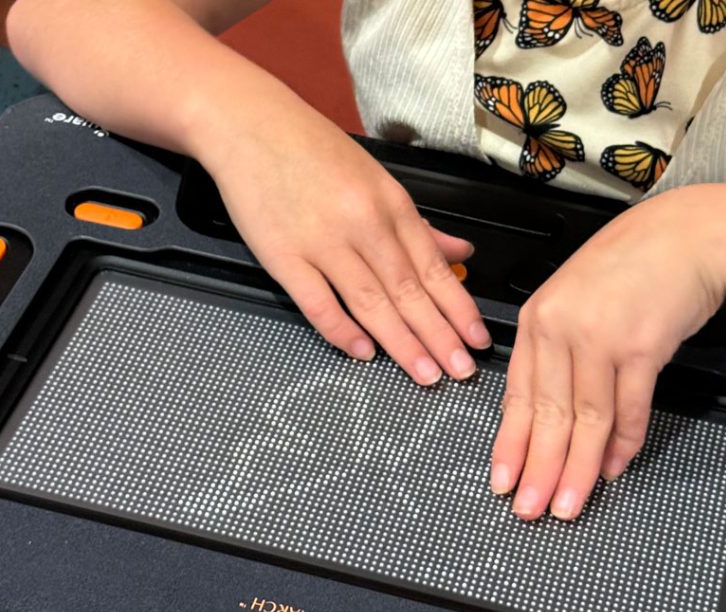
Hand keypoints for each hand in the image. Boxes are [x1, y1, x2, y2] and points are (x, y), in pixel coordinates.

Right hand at [199, 95, 490, 384]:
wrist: (248, 124)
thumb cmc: (312, 151)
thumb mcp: (376, 179)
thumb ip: (418, 225)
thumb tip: (460, 253)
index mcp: (391, 205)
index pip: (433, 268)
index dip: (458, 309)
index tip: (477, 340)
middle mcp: (363, 224)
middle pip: (408, 291)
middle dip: (439, 336)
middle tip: (461, 371)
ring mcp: (322, 241)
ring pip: (371, 301)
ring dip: (402, 343)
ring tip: (425, 374)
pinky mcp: (282, 255)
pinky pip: (317, 302)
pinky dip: (340, 329)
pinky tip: (363, 352)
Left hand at [490, 188, 725, 519]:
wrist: (686, 235)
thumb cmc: (631, 267)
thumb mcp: (575, 299)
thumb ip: (557, 353)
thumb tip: (553, 420)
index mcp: (537, 318)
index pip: (518, 395)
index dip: (511, 445)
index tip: (504, 481)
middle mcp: (561, 327)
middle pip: (547, 414)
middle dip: (538, 469)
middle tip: (530, 510)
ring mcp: (600, 336)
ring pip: (585, 419)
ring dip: (577, 469)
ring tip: (569, 504)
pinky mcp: (641, 346)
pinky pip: (629, 409)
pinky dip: (624, 444)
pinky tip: (612, 468)